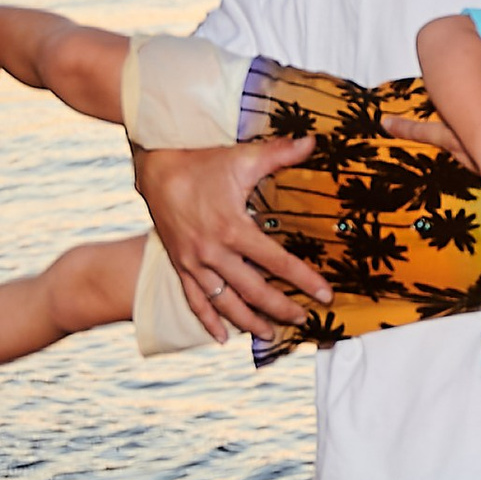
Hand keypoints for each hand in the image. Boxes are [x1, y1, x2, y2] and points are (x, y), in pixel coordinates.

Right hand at [131, 133, 322, 338]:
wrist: (154, 168)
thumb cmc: (202, 162)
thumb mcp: (243, 157)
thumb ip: (280, 153)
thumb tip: (313, 142)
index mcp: (233, 229)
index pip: (278, 263)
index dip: (304, 280)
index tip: (325, 296)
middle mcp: (213, 252)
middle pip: (253, 291)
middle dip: (280, 308)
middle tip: (302, 319)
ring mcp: (194, 262)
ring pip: (224, 302)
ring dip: (248, 321)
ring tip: (270, 335)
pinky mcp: (180, 265)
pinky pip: (194, 300)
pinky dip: (208, 320)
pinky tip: (222, 337)